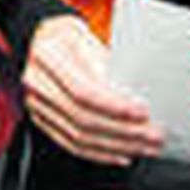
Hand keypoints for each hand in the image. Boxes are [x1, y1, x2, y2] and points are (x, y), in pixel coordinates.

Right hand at [22, 14, 162, 164]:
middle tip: (153, 135)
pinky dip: (100, 153)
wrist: (44, 40)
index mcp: (47, 56)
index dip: (114, 106)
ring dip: (117, 146)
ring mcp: (36, 104)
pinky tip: (122, 154)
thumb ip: (104, 61)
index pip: (83, 90)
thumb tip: (132, 91)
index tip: (142, 112)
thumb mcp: (86, 36)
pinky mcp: (42, 120)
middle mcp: (37, 82)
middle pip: (83, 117)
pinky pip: (72, 144)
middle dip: (123, 131)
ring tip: (144, 147)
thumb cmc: (68, 36)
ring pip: (79, 136)